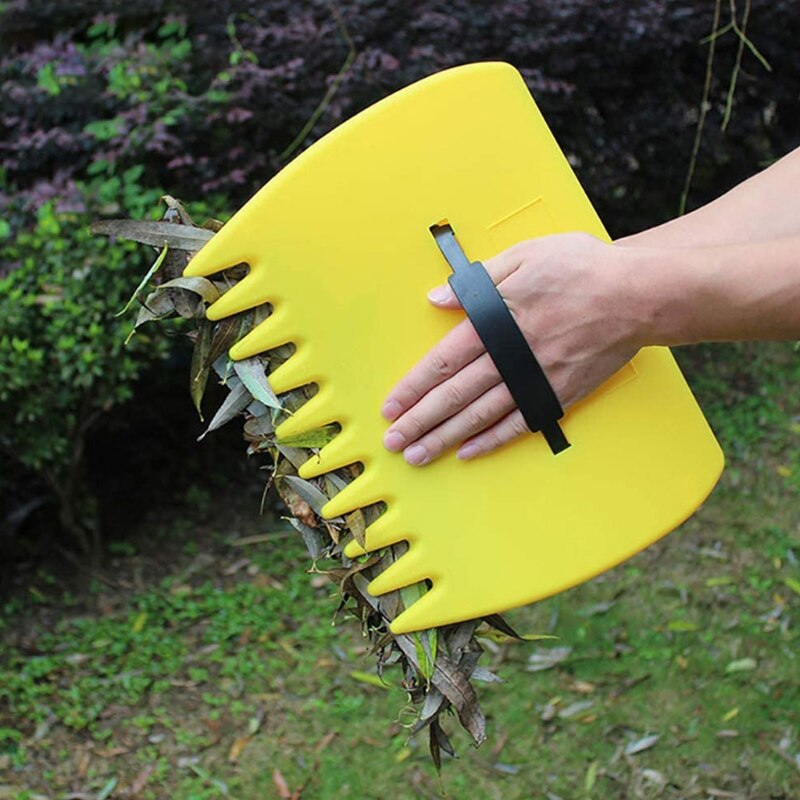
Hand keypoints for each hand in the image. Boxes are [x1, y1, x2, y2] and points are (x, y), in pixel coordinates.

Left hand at [381, 233, 652, 464]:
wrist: (638, 293)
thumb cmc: (581, 268)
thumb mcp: (524, 256)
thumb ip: (478, 282)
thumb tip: (438, 298)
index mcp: (496, 322)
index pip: (442, 363)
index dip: (413, 388)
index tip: (391, 407)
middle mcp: (511, 356)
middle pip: (455, 396)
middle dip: (420, 421)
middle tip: (393, 442)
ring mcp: (535, 379)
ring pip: (481, 415)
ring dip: (446, 437)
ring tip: (419, 454)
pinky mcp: (560, 394)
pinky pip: (520, 423)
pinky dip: (493, 440)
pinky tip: (469, 452)